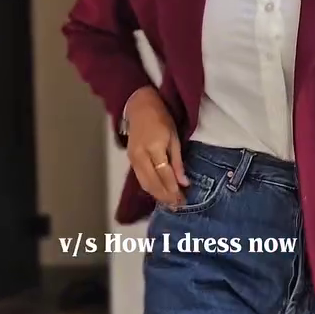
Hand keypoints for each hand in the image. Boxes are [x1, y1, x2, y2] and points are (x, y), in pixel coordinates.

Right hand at [124, 86, 189, 205]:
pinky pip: (140, 179)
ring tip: (170, 203)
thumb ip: (178, 161)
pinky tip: (159, 193)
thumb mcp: (174, 137)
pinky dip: (150, 189)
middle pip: (153, 183)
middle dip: (165, 196)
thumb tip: (184, 182)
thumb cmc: (161, 118)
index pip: (164, 174)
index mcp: (154, 147)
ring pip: (145, 184)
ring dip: (157, 196)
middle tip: (177, 205)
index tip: (183, 199)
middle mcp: (141, 156)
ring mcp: (133, 159)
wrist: (139, 107)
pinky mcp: (130, 160)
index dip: (173, 189)